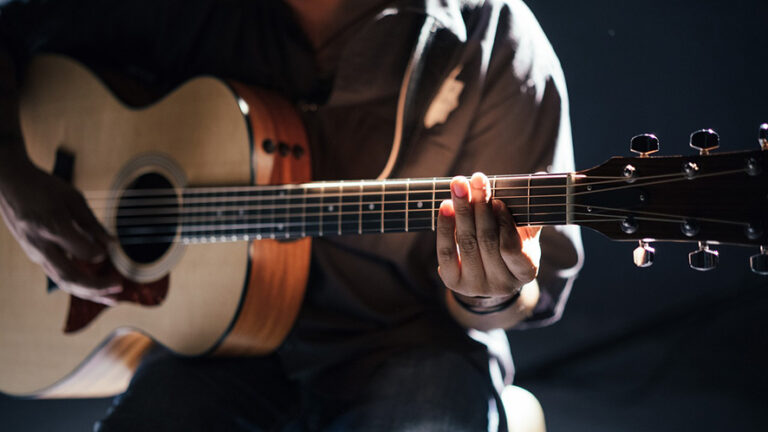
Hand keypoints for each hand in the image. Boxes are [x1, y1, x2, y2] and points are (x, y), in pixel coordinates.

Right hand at [0, 155, 120, 304]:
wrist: (9, 184)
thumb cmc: (44, 187)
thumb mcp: (73, 198)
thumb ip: (92, 223)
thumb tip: (112, 245)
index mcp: (52, 227)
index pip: (82, 251)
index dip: (100, 253)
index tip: (111, 249)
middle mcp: (41, 246)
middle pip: (70, 277)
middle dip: (97, 287)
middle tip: (120, 287)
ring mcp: (36, 253)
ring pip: (64, 281)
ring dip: (90, 293)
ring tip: (113, 299)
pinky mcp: (36, 256)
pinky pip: (59, 276)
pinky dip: (79, 285)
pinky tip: (96, 290)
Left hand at [436, 172, 540, 309]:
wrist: (488, 275)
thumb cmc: (511, 246)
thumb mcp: (525, 234)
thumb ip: (529, 210)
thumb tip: (540, 176)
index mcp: (525, 272)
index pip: (512, 248)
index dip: (504, 224)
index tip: (498, 201)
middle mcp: (501, 285)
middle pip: (486, 241)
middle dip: (480, 207)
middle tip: (476, 179)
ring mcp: (476, 286)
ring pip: (466, 243)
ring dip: (461, 211)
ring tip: (459, 186)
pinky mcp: (453, 282)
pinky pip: (446, 251)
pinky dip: (445, 227)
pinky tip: (446, 206)